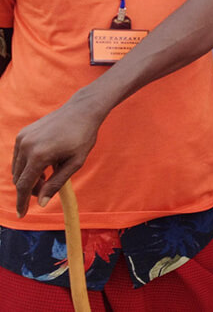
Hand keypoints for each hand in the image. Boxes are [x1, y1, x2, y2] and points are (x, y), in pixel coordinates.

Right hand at [12, 99, 102, 217]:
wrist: (81, 111)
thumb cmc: (83, 137)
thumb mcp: (75, 163)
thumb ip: (57, 183)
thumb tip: (41, 203)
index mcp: (39, 155)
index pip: (24, 185)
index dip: (22, 202)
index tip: (22, 214)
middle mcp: (26, 146)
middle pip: (19, 178)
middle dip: (30, 189)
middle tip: (46, 189)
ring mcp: (22, 138)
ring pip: (17, 168)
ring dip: (28, 177)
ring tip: (48, 174)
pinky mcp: (23, 133)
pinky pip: (19, 156)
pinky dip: (27, 165)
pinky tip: (44, 164)